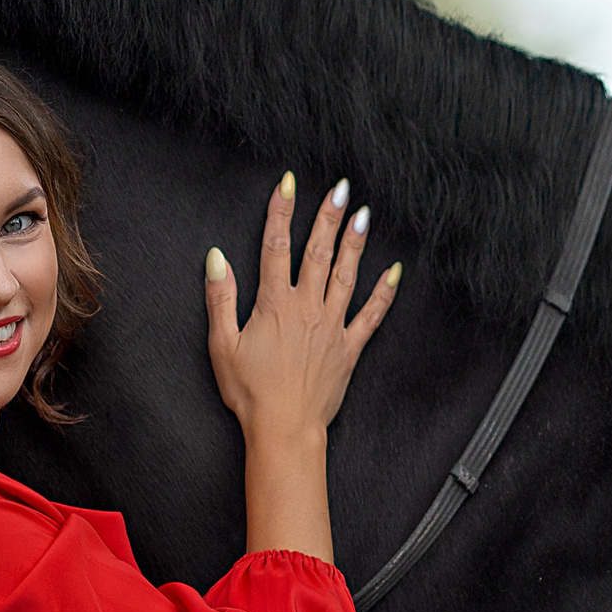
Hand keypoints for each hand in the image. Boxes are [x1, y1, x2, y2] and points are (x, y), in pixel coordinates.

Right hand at [204, 172, 399, 446]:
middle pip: (318, 252)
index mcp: (274, 304)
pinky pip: (372, 315)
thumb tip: (216, 258)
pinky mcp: (349, 347)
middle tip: (339, 187)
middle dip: (328, 217)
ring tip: (363, 214)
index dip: (281, 211)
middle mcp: (307, 307)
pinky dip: (385, 292)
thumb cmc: (249, 391)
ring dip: (355, 243)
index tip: (288, 183)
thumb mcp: (222, 345)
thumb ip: (220, 298)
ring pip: (347, 275)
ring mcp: (332, 326)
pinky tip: (395, 271)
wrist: (285, 428)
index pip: (276, 246)